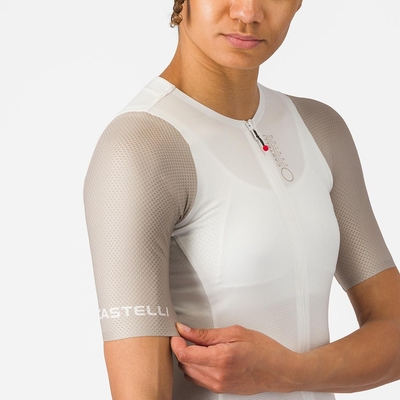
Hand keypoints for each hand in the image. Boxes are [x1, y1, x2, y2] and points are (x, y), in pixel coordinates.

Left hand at [170, 323, 300, 394]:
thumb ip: (206, 333)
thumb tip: (185, 330)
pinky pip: (199, 379)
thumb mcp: (235, 332)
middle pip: (184, 364)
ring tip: (200, 345)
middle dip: (182, 348)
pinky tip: (206, 356)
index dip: (176, 342)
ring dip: (189, 358)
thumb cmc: (263, 349)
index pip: (185, 354)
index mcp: (221, 358)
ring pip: (190, 373)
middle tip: (188, 335)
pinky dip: (197, 367)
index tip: (176, 333)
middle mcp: (217, 376)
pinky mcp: (221, 389)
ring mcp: (218, 385)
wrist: (279, 370)